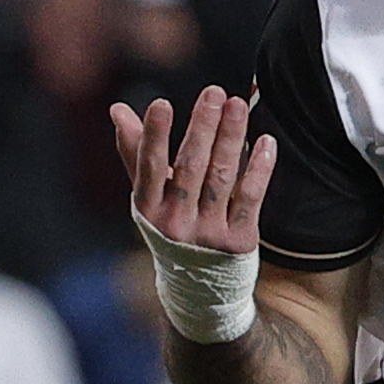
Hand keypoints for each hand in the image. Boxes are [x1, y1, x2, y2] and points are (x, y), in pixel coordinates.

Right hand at [111, 87, 273, 255]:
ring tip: (238, 105)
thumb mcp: (148, 198)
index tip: (161, 104)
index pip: (150, 167)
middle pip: (191, 167)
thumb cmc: (170, 229)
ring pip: (221, 177)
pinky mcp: (238, 240)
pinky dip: (259, 168)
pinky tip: (265, 141)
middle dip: (203, 127)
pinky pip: (250, 198)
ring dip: (231, 138)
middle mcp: (176, 223)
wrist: (199, 290)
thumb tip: (117, 109)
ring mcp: (208, 233)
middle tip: (215, 92)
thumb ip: (135, 153)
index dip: (154, 136)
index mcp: (149, 209)